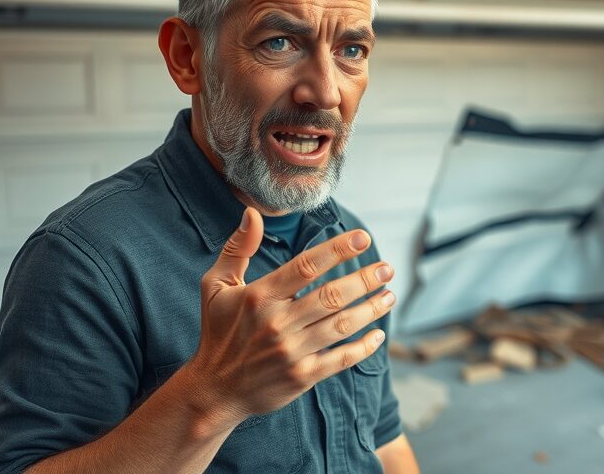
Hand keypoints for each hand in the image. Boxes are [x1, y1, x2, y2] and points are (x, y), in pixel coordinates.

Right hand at [187, 207, 395, 428]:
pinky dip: (363, 347)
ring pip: (341, 325)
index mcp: (259, 296)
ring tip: (389, 295)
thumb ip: (237, 249)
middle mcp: (277, 323)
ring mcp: (291, 351)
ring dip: (371, 309)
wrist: (214, 390)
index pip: (306, 266)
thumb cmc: (219, 332)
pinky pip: (340, 359)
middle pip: (331, 295)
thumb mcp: (215, 286)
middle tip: (387, 269)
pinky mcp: (301, 377)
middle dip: (364, 279)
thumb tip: (253, 214)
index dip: (338, 249)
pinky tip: (378, 335)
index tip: (363, 238)